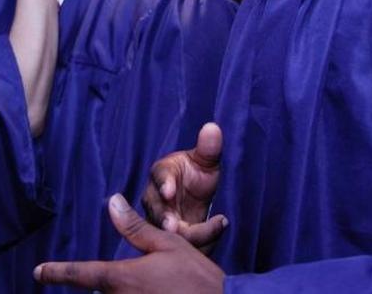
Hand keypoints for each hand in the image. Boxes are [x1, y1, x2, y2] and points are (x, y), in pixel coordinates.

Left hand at [33, 193, 224, 292]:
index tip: (38, 272)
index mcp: (123, 279)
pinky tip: (144, 292)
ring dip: (117, 291)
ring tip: (143, 284)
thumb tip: (113, 202)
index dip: (57, 272)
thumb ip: (136, 227)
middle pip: (98, 293)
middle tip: (117, 276)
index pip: (82, 274)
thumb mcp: (168, 244)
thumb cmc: (197, 276)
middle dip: (100, 286)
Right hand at [142, 122, 226, 250]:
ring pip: (166, 232)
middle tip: (173, 226)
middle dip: (164, 218)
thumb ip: (208, 148)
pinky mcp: (170, 238)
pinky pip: (179, 245)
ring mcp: (160, 219)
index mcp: (162, 173)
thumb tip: (213, 127)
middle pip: (156, 209)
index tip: (170, 191)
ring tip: (200, 235)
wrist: (196, 197)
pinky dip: (196, 243)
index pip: (159, 176)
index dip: (164, 184)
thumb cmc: (196, 174)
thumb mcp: (206, 161)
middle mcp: (155, 198)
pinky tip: (215, 233)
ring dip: (179, 236)